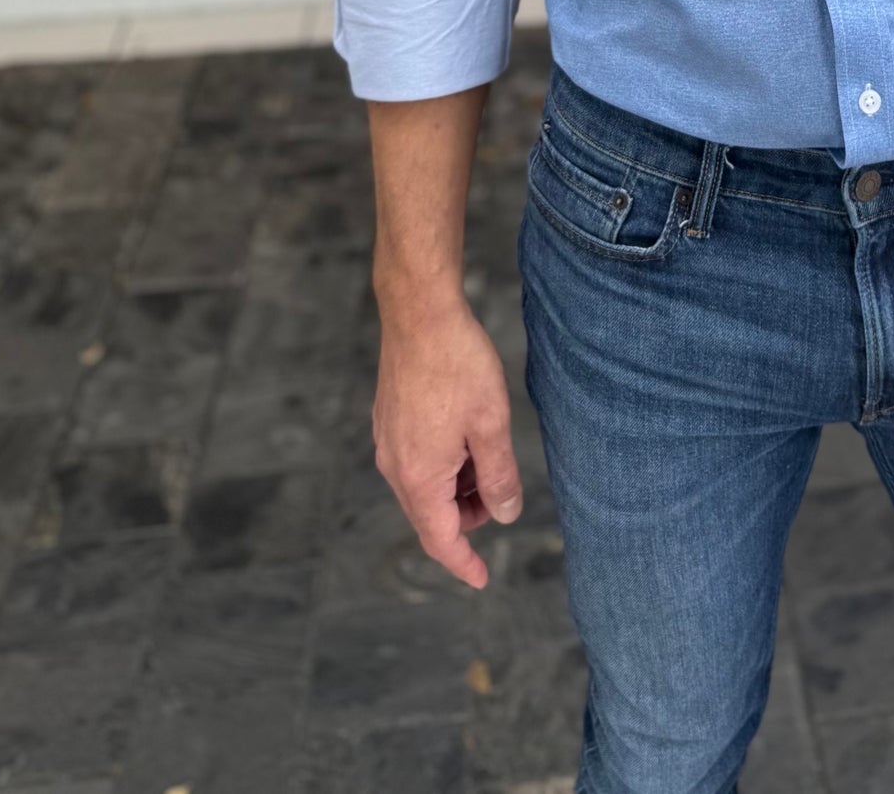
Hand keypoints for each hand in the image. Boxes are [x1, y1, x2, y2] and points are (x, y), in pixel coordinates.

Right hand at [372, 294, 522, 588]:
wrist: (419, 313)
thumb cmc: (457, 366)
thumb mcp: (491, 425)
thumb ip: (498, 476)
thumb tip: (505, 515)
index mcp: (419, 477)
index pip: (440, 540)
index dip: (464, 564)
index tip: (482, 580)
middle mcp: (395, 467)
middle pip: (431, 516)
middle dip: (466, 516)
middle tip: (501, 492)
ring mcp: (387, 442)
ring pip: (425, 487)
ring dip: (457, 487)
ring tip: (489, 455)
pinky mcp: (388, 421)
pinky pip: (416, 461)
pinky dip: (443, 465)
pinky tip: (467, 436)